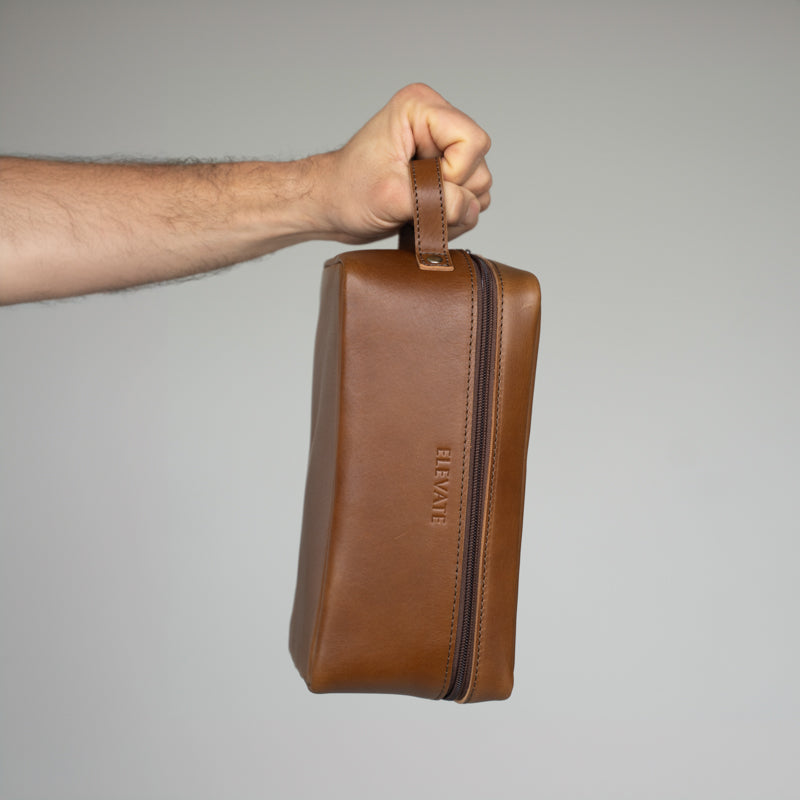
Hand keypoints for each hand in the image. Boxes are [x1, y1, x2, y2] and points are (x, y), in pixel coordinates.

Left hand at [312, 83, 491, 243]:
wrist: (331, 207)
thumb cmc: (348, 192)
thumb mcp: (391, 196)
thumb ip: (436, 201)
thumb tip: (471, 210)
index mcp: (421, 108)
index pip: (472, 142)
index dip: (454, 173)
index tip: (420, 185)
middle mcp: (437, 123)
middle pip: (479, 168)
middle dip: (452, 196)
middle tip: (414, 204)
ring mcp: (442, 150)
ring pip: (479, 188)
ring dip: (453, 212)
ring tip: (416, 215)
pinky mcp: (444, 173)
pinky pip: (471, 202)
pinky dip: (452, 218)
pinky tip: (422, 218)